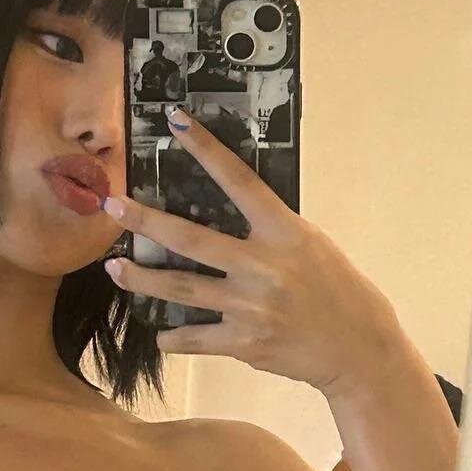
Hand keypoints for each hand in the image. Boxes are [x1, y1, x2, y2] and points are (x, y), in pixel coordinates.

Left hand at [100, 105, 399, 396]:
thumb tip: (228, 210)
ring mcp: (249, 307)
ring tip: (115, 268)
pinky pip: (194, 337)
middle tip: (113, 206)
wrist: (358, 348)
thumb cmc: (337, 291)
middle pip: (190, 238)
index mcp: (285, 233)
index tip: (177, 122)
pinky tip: (160, 333)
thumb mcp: (310, 246)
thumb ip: (270, 230)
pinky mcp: (243, 343)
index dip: (206, 149)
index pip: (239, 181)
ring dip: (141, 278)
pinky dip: (173, 337)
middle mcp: (263, 267)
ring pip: (180, 288)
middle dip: (145, 221)